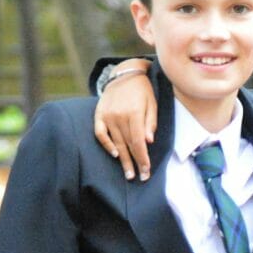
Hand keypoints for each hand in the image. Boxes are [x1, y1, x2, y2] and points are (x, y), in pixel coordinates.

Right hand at [92, 60, 156, 180]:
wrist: (125, 74)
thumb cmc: (143, 91)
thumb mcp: (153, 104)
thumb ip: (150, 122)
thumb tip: (148, 142)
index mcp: (134, 113)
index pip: (138, 142)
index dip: (143, 158)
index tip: (146, 171)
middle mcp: (118, 116)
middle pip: (127, 145)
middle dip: (134, 163)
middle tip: (138, 178)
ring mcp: (107, 115)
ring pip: (115, 142)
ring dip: (121, 159)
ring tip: (127, 173)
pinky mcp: (99, 114)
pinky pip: (99, 133)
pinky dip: (105, 144)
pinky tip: (113, 154)